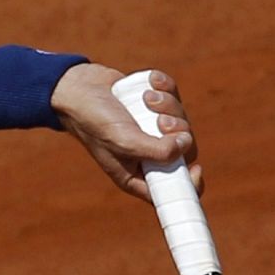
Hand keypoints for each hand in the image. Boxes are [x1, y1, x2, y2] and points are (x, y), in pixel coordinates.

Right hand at [51, 65, 201, 200]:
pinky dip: (166, 87)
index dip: (189, 184)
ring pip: (182, 120)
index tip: (195, 169)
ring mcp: (152, 129)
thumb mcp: (122, 141)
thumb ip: (156, 150)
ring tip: (147, 97)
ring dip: (168, 104)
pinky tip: (150, 84)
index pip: (171, 189)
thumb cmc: (93, 120)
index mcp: (137, 174)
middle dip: (178, 131)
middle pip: (186, 150)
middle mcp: (147, 154)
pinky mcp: (154, 106)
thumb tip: (185, 145)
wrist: (78, 87)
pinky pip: (174, 96)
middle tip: (160, 121)